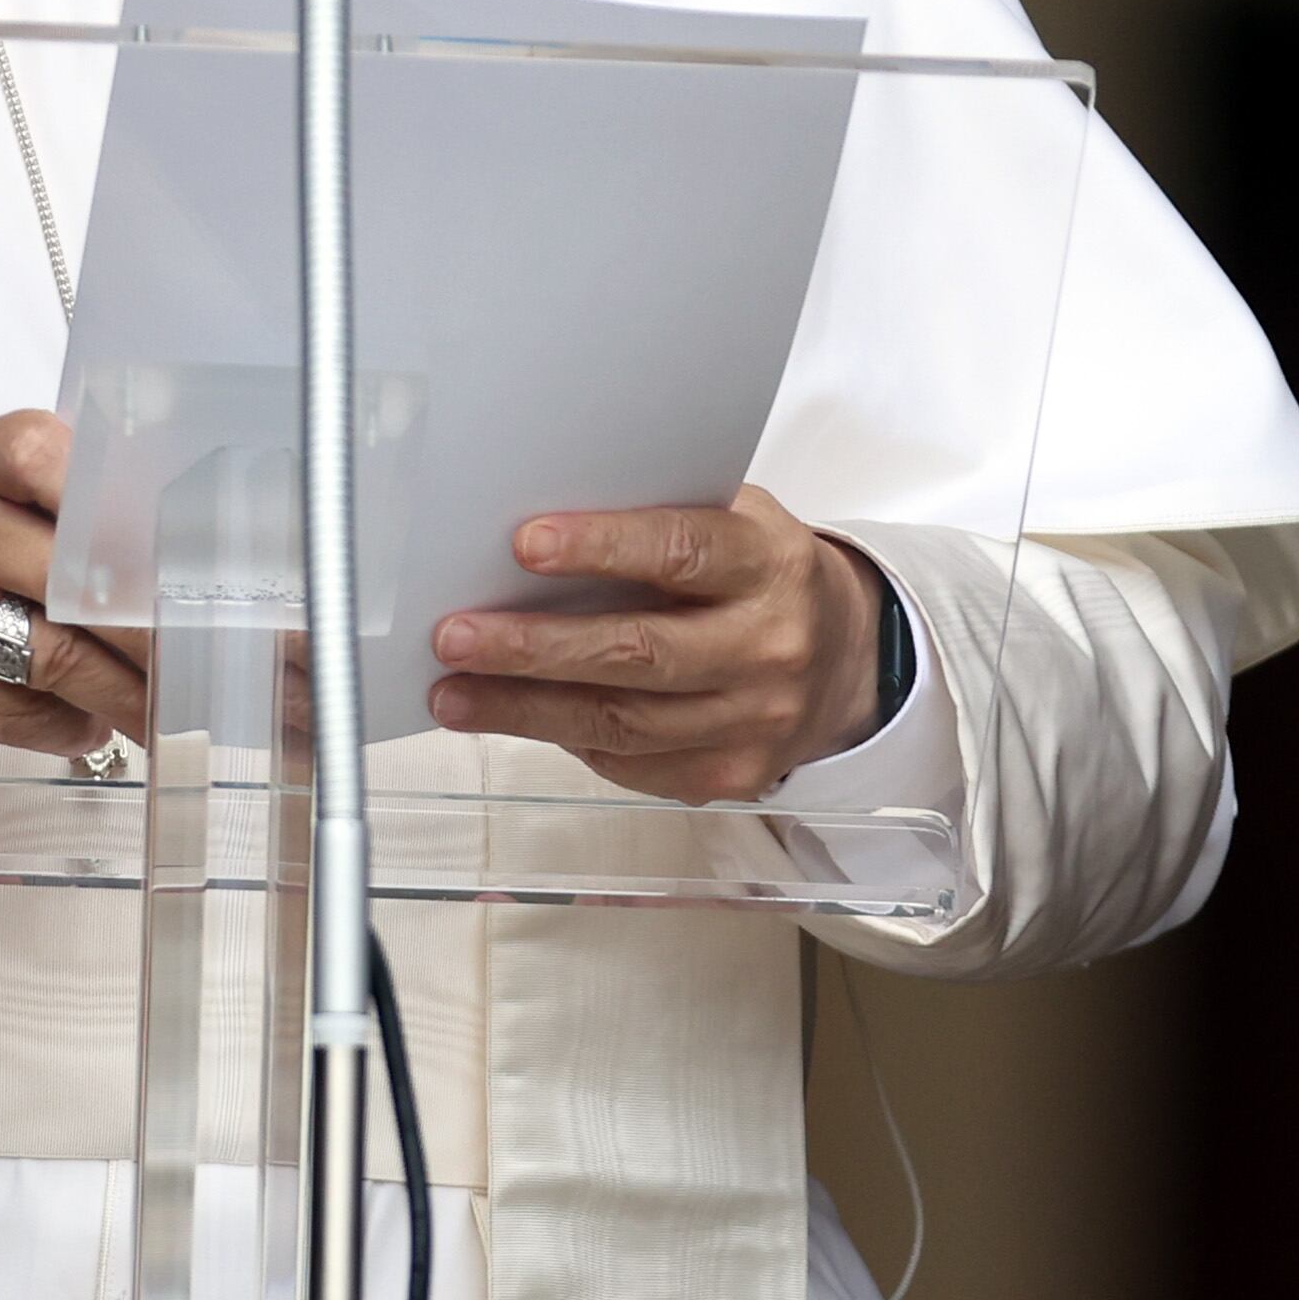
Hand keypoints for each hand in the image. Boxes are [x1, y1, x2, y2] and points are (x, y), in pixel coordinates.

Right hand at [0, 410, 150, 761]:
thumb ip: (56, 504)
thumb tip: (174, 557)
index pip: (41, 453)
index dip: (110, 498)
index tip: (168, 546)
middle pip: (69, 576)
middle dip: (147, 626)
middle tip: (202, 654)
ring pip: (52, 655)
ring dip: (122, 692)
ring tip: (162, 705)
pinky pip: (17, 710)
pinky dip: (69, 725)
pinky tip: (91, 723)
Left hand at [422, 486, 890, 804]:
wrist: (846, 660)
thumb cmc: (759, 576)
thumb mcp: (733, 523)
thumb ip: (658, 522)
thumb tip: (530, 538)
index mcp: (769, 564)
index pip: (681, 552)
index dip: (602, 547)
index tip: (525, 544)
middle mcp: (768, 646)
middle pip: (639, 652)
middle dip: (535, 647)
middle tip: (454, 636)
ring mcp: (753, 721)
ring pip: (621, 722)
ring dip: (524, 708)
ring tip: (453, 692)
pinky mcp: (730, 777)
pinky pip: (631, 762)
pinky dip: (564, 738)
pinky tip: (512, 717)